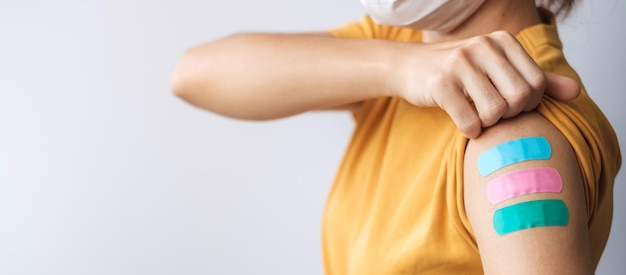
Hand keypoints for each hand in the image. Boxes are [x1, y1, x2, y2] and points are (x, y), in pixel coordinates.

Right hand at [394, 31, 579, 137]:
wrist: (408, 67)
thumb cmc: (457, 71)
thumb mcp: (497, 68)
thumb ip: (537, 80)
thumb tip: (576, 92)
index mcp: (502, 40)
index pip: (536, 83)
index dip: (527, 104)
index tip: (509, 106)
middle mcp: (483, 46)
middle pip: (519, 98)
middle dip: (509, 115)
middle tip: (492, 114)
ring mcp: (460, 63)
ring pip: (495, 112)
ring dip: (488, 124)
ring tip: (477, 117)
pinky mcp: (440, 84)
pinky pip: (470, 121)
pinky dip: (470, 130)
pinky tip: (463, 123)